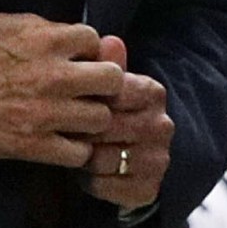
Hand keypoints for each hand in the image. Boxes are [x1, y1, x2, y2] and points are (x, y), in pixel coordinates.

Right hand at [0, 11, 122, 166]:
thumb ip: (34, 24)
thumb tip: (57, 30)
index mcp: (47, 39)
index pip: (96, 39)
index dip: (88, 50)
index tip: (78, 60)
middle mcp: (55, 75)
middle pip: (113, 79)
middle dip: (104, 84)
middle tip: (89, 91)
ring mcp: (46, 113)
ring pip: (101, 119)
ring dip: (91, 119)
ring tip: (76, 120)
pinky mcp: (31, 145)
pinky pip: (77, 154)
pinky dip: (75, 151)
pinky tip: (62, 143)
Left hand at [78, 36, 173, 211]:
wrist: (131, 164)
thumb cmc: (113, 118)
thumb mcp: (107, 90)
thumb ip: (106, 65)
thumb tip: (110, 40)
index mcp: (153, 93)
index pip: (114, 92)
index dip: (86, 101)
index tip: (70, 105)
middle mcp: (162, 124)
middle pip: (106, 127)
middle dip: (80, 133)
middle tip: (65, 135)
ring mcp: (158, 157)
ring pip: (103, 159)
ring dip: (83, 159)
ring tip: (77, 154)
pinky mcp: (149, 187)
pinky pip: (106, 186)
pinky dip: (91, 182)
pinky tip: (88, 175)